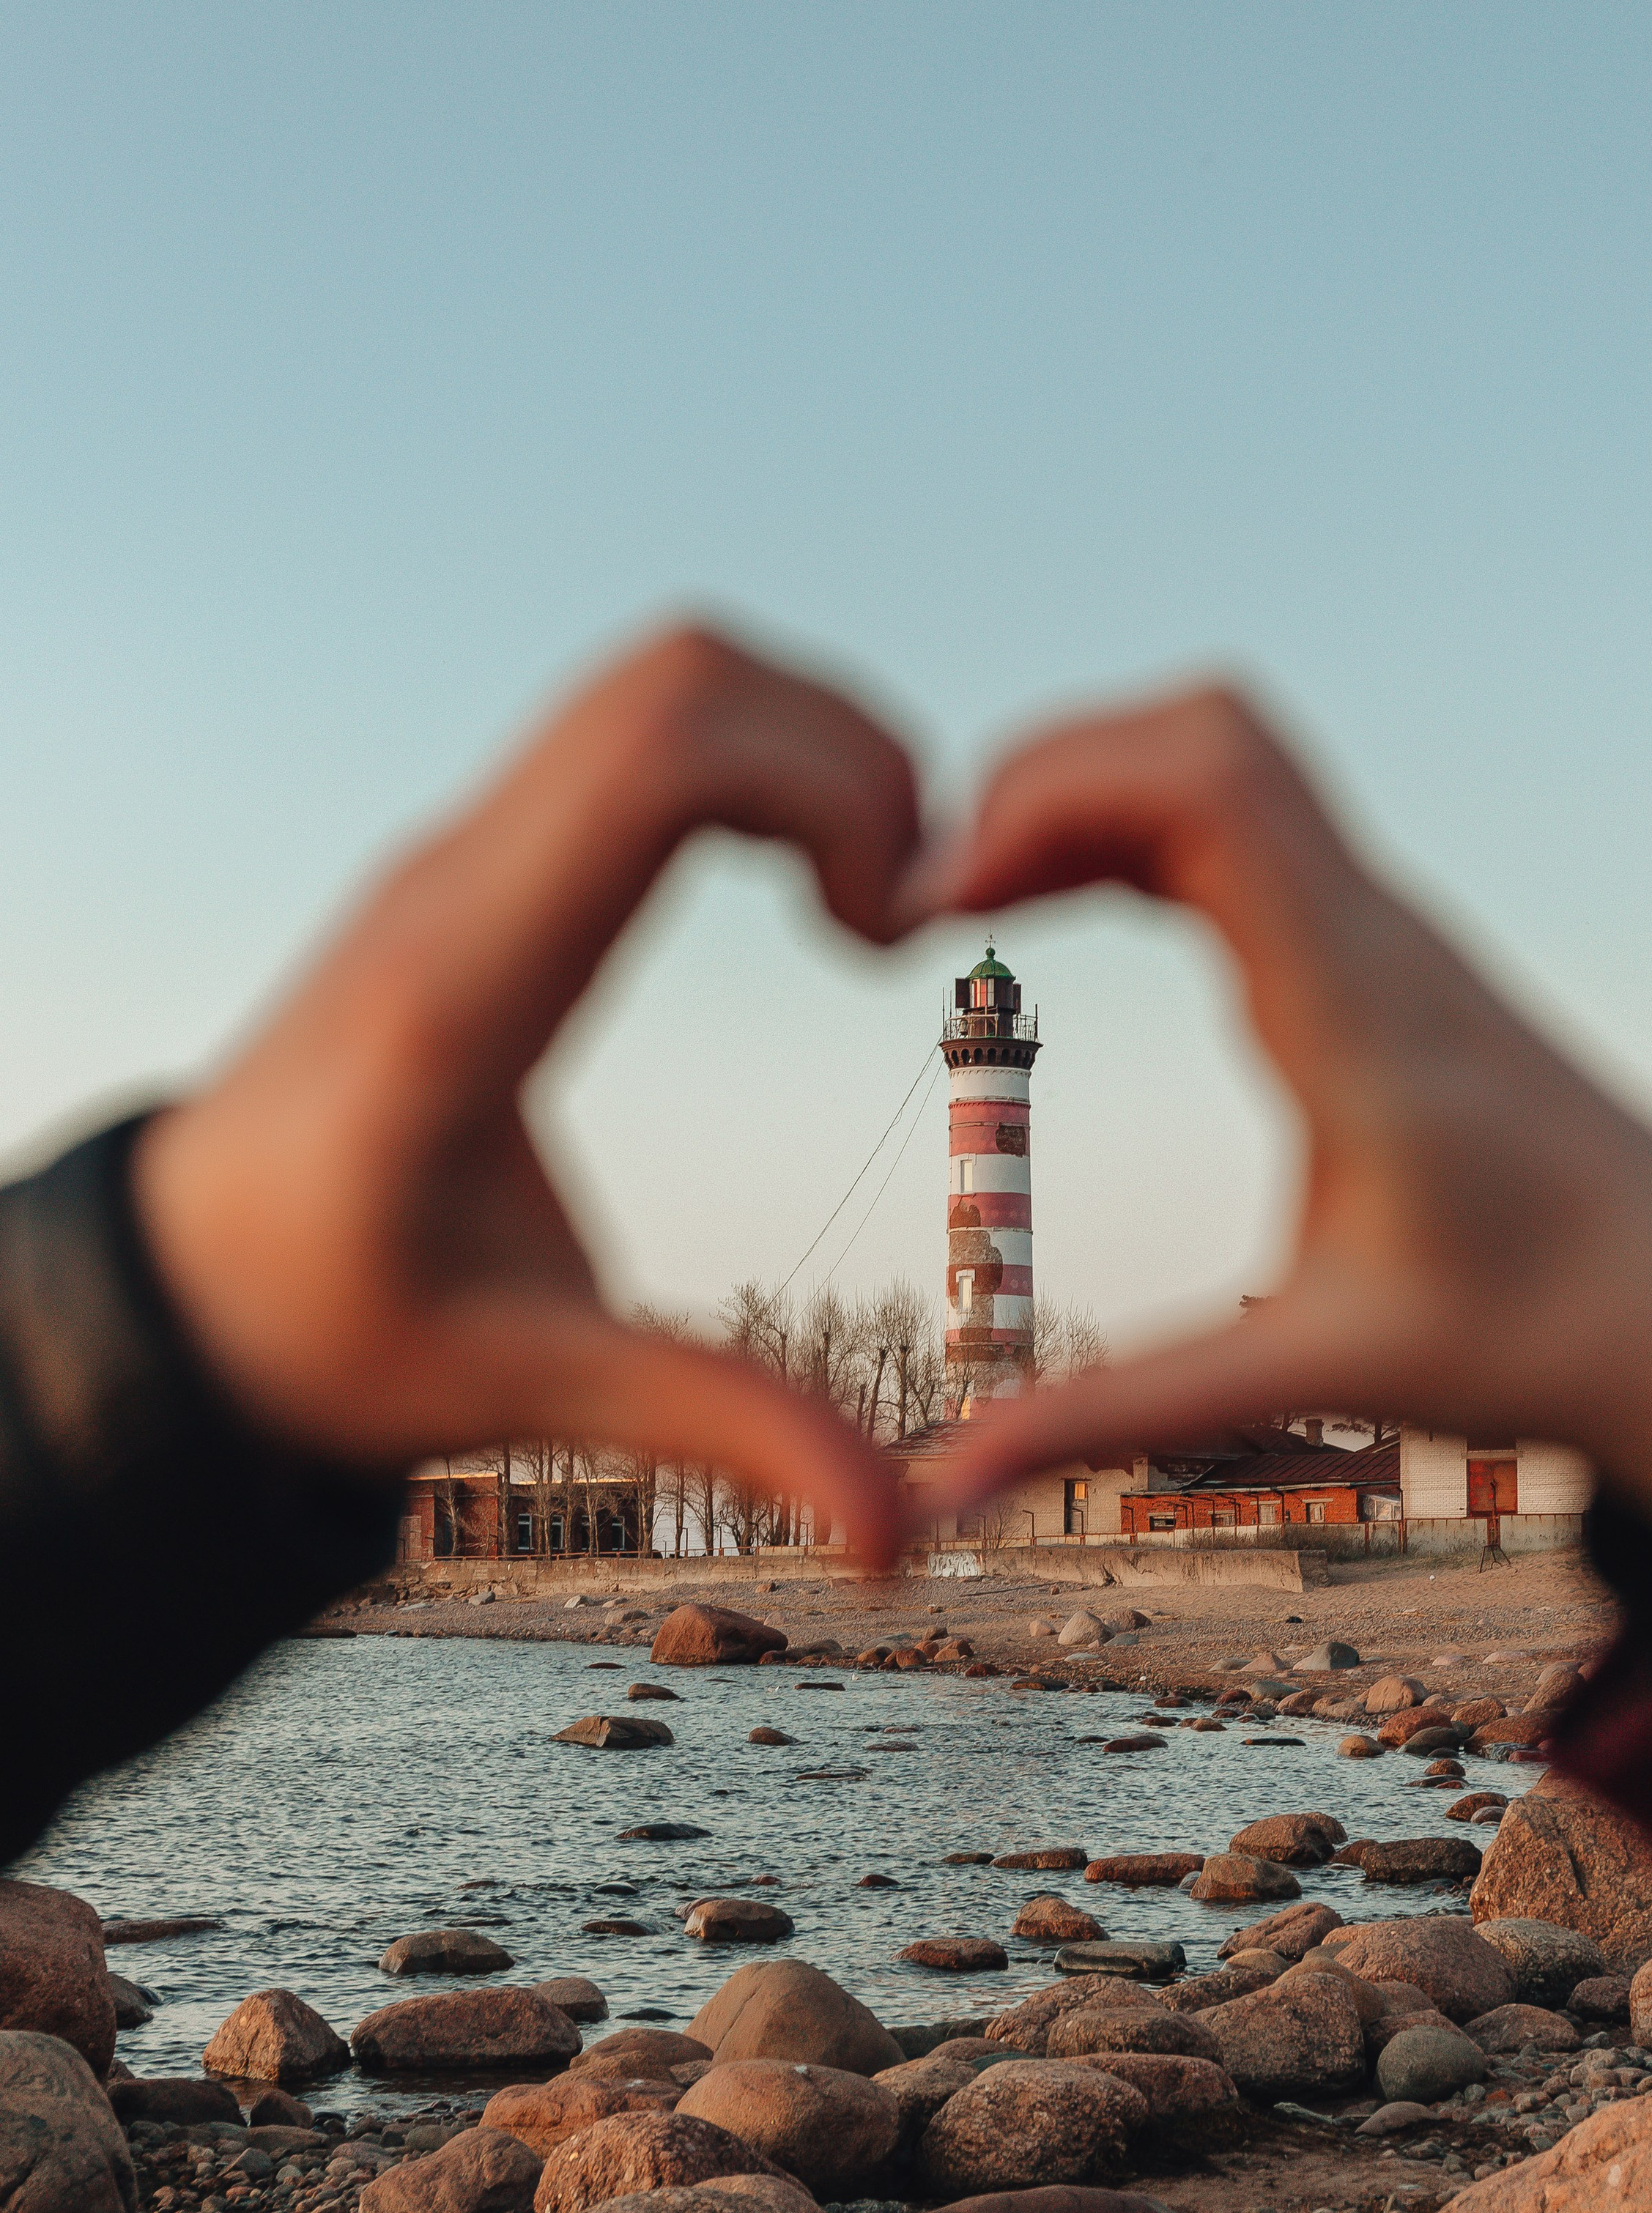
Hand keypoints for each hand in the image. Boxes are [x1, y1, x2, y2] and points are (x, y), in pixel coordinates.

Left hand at [132, 626, 920, 1562]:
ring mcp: (462, 853)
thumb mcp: (527, 1390)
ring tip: (868, 904)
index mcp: (470, 986)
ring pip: (659, 681)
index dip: (825, 787)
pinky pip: (634, 733)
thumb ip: (723, 1432)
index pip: (658, 758)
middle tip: (904, 913)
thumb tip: (902, 1537)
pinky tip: (800, 889)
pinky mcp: (478, 861)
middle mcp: (458, 880)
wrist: (186, 1285)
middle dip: (845, 752)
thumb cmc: (333, 1335)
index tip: (886, 929)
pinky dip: (750, 762)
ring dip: (802, 746)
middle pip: (677, 676)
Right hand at [922, 685, 1651, 1573]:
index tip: (944, 909)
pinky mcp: (1384, 945)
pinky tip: (1070, 909)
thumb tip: (941, 1493)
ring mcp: (1389, 926)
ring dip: (1091, 793)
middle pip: (1205, 729)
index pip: (1212, 784)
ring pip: (1227, 756)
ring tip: (981, 906)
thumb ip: (1115, 1415)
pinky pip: (1248, 819)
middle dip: (1046, 775)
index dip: (1050, 797)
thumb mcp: (1307, 1380)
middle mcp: (1379, 934)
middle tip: (940, 904)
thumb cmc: (1530, 1341)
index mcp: (1358, 1012)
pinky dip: (1139, 828)